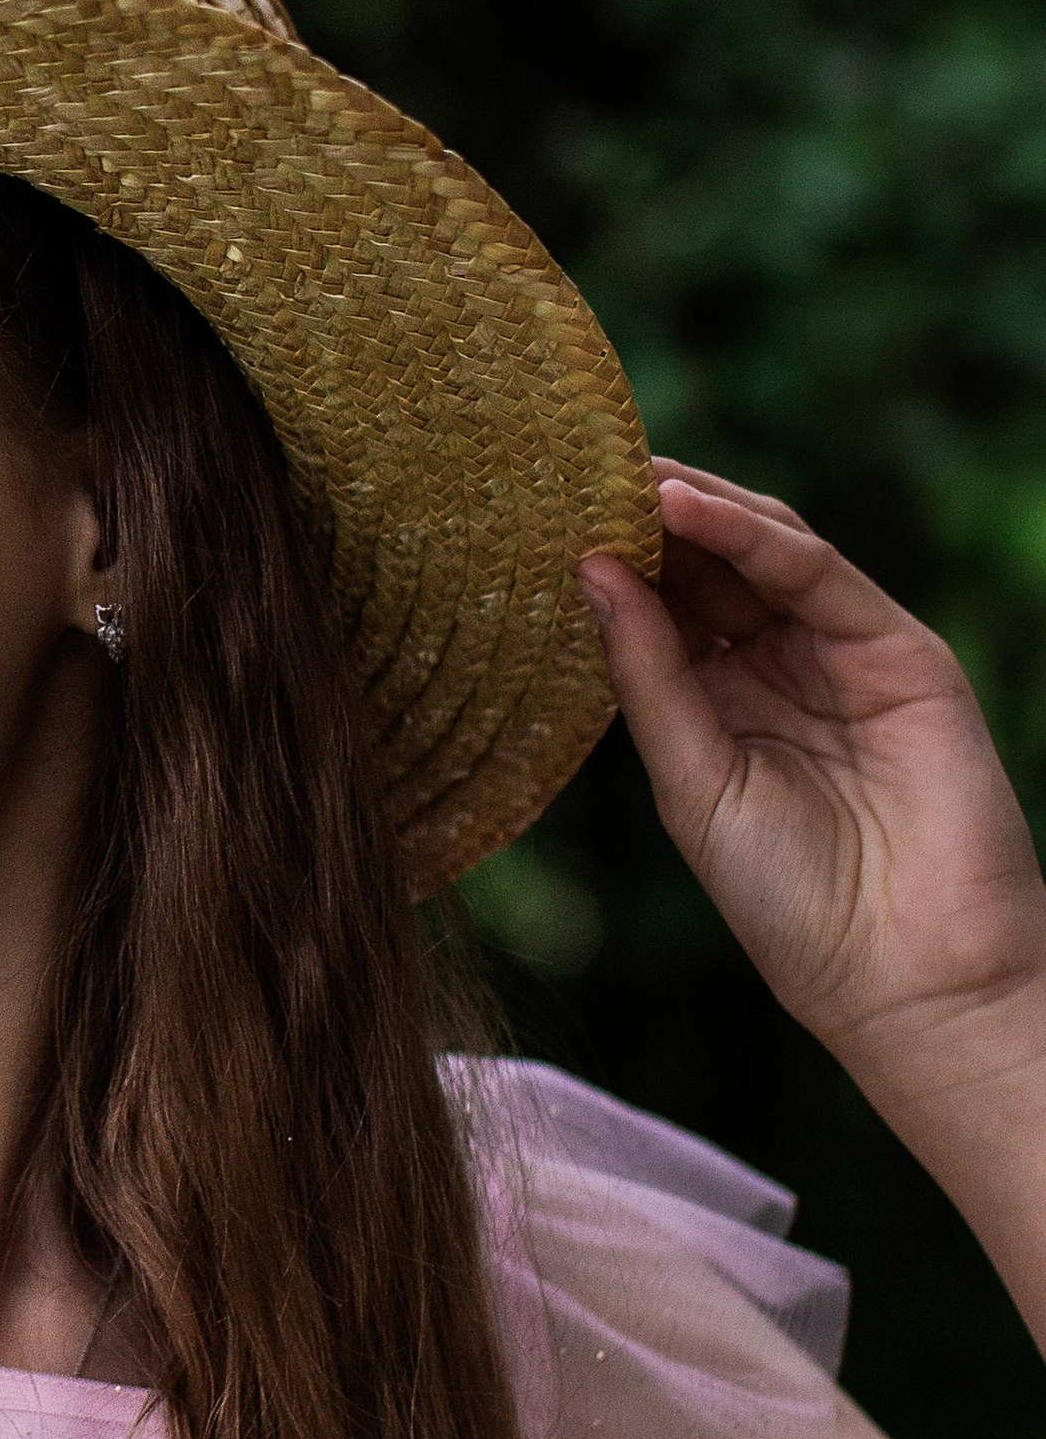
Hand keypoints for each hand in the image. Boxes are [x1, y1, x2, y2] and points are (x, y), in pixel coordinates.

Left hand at [584, 464, 1045, 1098]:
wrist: (905, 972)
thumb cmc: (790, 899)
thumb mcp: (691, 780)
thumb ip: (647, 675)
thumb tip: (588, 570)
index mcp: (715, 702)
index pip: (657, 606)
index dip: (605, 558)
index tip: (532, 511)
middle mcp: (775, 666)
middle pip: (705, 564)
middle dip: (640, 515)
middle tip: (568, 466)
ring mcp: (838, 652)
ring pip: (760, 551)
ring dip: (690, 506)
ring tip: (615, 473)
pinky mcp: (897, 649)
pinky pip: (818, 572)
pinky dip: (752, 534)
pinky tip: (684, 507)